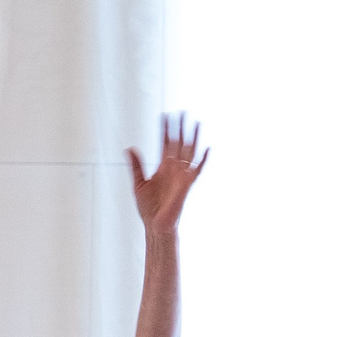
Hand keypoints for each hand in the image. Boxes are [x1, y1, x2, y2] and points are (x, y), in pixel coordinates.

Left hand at [128, 112, 206, 236]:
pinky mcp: (186, 185)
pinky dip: (204, 161)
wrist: (155, 225)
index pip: (165, 143)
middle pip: (178, 143)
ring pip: (189, 152)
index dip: (165, 130)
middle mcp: (173, 169)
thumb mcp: (138, 183)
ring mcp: (181, 176)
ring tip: (195, 123)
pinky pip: (198, 171)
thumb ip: (136, 166)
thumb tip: (129, 148)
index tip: (165, 116)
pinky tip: (208, 149)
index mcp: (162, 168)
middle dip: (180, 128)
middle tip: (182, 112)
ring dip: (192, 138)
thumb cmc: (148, 208)